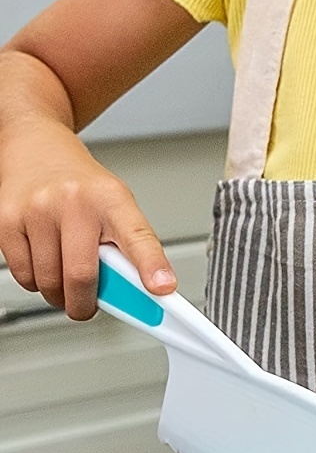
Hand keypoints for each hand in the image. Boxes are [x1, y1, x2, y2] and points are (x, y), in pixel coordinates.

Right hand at [0, 119, 175, 319]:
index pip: (139, 237)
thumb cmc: (82, 185)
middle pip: (82, 276)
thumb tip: (143, 293)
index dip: (152, 266)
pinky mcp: (7, 220)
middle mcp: (74, 202)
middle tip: (87, 305)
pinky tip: (45, 262)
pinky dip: (36, 281)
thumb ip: (130, 249)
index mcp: (112, 200)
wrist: (37, 147)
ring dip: (58, 294)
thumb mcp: (117, 207)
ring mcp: (37, 210)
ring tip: (65, 276)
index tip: (163, 289)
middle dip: (85, 304)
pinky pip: (23, 275)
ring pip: (49, 281)